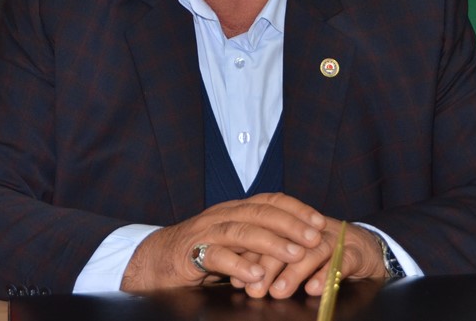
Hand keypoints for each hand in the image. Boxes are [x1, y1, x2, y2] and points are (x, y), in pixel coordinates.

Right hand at [120, 193, 325, 292]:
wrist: (156, 260)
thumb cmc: (201, 252)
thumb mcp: (233, 242)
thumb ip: (258, 241)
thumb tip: (298, 246)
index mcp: (235, 209)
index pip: (269, 200)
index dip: (296, 209)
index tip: (320, 221)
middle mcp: (222, 215)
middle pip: (260, 213)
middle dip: (291, 224)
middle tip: (314, 238)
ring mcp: (206, 233)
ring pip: (242, 231)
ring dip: (271, 243)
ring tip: (294, 254)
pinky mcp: (191, 254)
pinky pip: (216, 256)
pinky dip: (238, 265)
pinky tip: (255, 276)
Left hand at [231, 220, 387, 298]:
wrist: (366, 248)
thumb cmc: (324, 255)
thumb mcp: (296, 257)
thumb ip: (271, 265)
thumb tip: (241, 281)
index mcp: (295, 227)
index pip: (269, 235)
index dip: (251, 257)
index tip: (238, 280)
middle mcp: (312, 230)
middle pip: (288, 242)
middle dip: (268, 266)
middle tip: (255, 289)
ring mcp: (335, 239)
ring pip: (312, 251)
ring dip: (294, 272)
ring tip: (279, 291)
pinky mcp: (356, 251)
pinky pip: (342, 261)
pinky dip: (327, 275)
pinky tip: (314, 289)